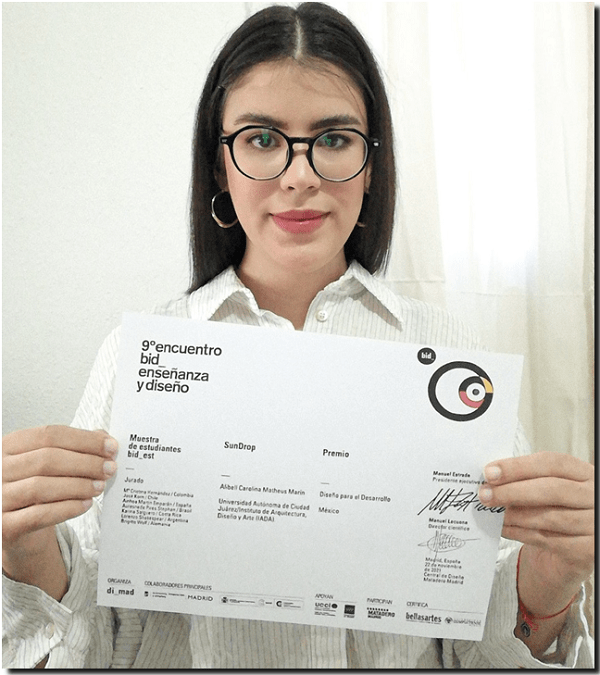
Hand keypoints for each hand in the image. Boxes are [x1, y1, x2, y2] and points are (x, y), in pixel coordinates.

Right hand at [2, 425, 117, 592]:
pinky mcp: (4, 526)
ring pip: (42, 487)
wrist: (19, 526)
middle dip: (86, 463)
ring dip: (78, 486)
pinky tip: (86, 504)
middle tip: (109, 468)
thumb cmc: (38, 488)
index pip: (50, 434)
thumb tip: (104, 439)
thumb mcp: (53, 462)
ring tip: (100, 486)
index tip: (111, 447)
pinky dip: (67, 508)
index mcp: (10, 445)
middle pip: (47, 459)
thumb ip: (77, 446)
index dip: (85, 440)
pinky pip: (39, 515)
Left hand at [479, 451, 593, 600]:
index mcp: (585, 473)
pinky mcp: (589, 550)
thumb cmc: (559, 510)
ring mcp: (595, 524)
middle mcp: (595, 496)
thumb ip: (528, 480)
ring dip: (514, 515)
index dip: (518, 466)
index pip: (553, 463)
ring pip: (549, 517)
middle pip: (551, 489)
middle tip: (485, 494)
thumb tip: (492, 478)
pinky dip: (521, 534)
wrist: (576, 547)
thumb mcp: (549, 488)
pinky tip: (504, 529)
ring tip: (492, 512)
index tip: (490, 471)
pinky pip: (549, 541)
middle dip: (512, 491)